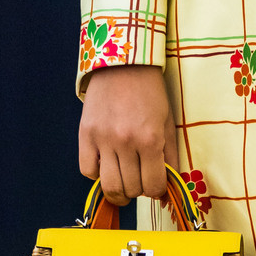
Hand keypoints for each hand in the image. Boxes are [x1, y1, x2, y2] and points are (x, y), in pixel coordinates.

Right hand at [78, 65, 177, 205]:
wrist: (123, 64)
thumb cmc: (149, 93)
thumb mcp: (167, 122)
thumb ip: (170, 156)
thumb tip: (169, 186)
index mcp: (150, 139)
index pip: (153, 186)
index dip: (157, 191)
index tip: (155, 185)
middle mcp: (125, 142)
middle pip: (131, 189)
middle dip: (139, 190)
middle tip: (140, 180)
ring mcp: (103, 139)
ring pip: (108, 186)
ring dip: (119, 190)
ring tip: (123, 181)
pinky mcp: (85, 134)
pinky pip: (87, 170)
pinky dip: (97, 175)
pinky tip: (106, 165)